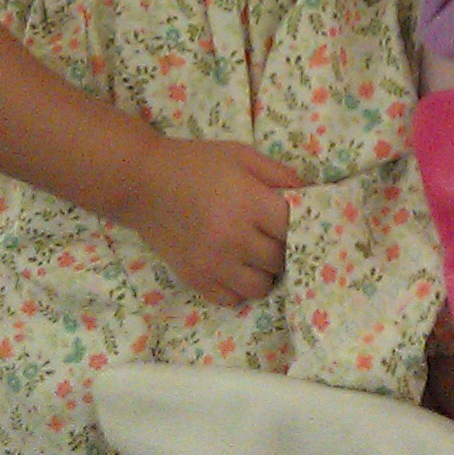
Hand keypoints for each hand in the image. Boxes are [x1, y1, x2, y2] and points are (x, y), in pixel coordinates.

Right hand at [125, 137, 300, 304]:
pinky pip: (232, 299)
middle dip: (282, 249)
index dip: (299, 226)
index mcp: (249, 204)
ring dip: (263, 273)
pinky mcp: (195, 280)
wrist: (143, 182)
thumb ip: (279, 174)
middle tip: (273, 236)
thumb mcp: (241, 155)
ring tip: (254, 255)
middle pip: (280, 261)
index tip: (292, 220)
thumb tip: (310, 194)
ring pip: (260, 287)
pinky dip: (239, 287)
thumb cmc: (196, 164)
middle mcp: (233, 240)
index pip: (294, 230)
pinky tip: (234, 267)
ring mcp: (213, 264)